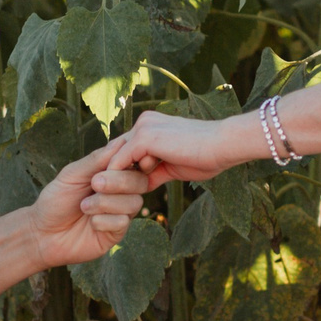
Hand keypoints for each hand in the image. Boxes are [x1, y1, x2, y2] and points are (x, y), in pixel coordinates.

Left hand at [28, 138, 151, 269]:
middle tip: (95, 184)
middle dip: (119, 181)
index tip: (112, 164)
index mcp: (112, 173)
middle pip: (140, 181)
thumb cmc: (57, 199)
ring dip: (106, 203)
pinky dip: (104, 221)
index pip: (133, 161)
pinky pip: (123, 222)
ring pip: (134, 202)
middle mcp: (121, 191)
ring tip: (84, 206)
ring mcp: (121, 212)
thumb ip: (97, 160)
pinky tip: (91, 223)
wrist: (43, 233)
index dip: (130, 160)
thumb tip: (122, 141)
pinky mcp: (117, 232)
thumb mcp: (73, 174)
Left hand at [111, 111, 259, 190]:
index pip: (126, 149)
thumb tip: (141, 186)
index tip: (111, 191)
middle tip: (98, 196)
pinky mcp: (144, 138)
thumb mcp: (174, 166)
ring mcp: (143, 128)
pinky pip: (120, 162)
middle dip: (110, 175)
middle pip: (116, 151)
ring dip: (110, 178)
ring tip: (102, 198)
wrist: (222, 146)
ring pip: (115, 157)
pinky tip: (112, 195)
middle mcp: (143, 122)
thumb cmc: (206, 156)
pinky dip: (116, 179)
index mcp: (151, 125)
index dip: (120, 170)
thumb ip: (155, 172)